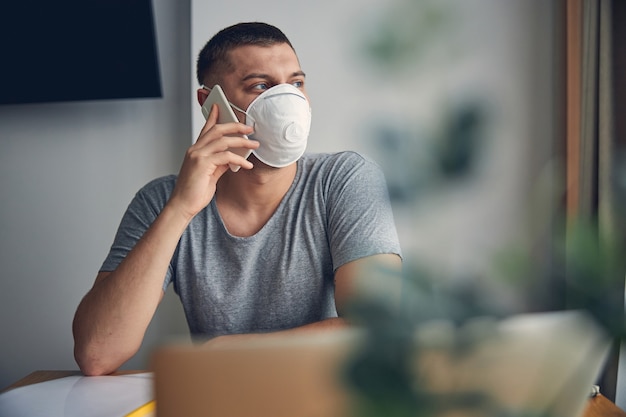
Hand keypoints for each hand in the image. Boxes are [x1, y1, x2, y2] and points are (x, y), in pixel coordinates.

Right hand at [168, 104, 258, 219]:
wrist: (183, 205)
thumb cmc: (195, 192)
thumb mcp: (210, 174)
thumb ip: (220, 163)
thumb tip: (233, 157)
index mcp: (196, 150)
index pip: (206, 129)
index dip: (213, 117)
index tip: (220, 107)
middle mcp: (195, 150)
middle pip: (217, 130)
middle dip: (235, 126)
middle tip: (249, 128)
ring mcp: (198, 155)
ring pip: (223, 140)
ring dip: (241, 141)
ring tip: (254, 144)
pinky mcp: (203, 164)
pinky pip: (226, 157)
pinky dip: (239, 159)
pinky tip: (247, 164)